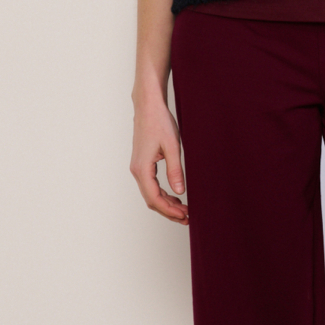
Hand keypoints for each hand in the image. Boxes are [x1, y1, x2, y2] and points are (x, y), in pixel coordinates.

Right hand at [130, 92, 188, 222]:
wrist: (148, 106)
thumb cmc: (160, 122)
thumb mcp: (172, 147)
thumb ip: (176, 170)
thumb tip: (180, 192)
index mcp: (142, 168)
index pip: (154, 198)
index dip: (170, 210)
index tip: (184, 216)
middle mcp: (137, 170)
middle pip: (151, 200)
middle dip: (169, 211)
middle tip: (187, 217)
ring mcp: (138, 168)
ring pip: (151, 194)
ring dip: (166, 204)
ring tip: (184, 210)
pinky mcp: (142, 164)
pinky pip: (151, 185)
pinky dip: (163, 194)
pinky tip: (176, 196)